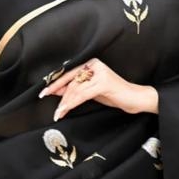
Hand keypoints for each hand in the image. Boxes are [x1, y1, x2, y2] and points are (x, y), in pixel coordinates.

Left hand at [38, 57, 157, 120]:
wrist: (134, 99)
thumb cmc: (114, 95)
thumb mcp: (91, 92)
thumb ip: (76, 89)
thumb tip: (56, 91)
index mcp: (91, 64)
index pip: (69, 74)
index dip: (55, 84)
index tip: (43, 93)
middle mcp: (94, 65)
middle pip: (71, 82)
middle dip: (60, 97)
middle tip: (54, 110)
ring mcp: (100, 72)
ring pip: (75, 89)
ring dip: (65, 103)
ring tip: (59, 113)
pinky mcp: (104, 82)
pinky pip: (83, 94)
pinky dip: (73, 103)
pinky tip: (67, 109)